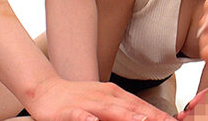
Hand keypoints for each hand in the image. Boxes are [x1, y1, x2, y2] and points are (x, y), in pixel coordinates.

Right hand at [26, 77, 174, 119]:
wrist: (46, 90)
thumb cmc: (79, 99)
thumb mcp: (106, 103)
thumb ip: (125, 111)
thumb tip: (146, 118)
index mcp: (117, 96)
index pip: (143, 107)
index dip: (160, 115)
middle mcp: (106, 97)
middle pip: (132, 108)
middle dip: (151, 117)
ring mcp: (88, 102)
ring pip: (109, 110)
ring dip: (127, 116)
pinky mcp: (68, 110)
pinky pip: (78, 115)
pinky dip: (86, 119)